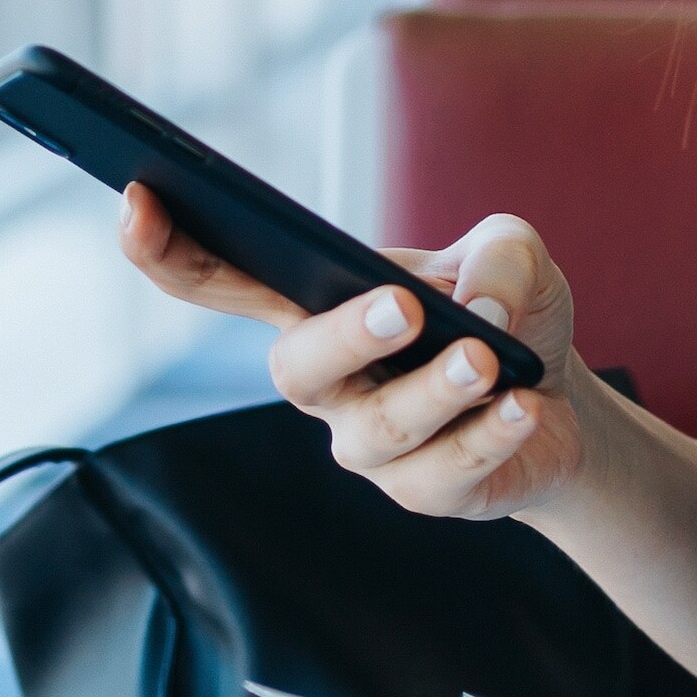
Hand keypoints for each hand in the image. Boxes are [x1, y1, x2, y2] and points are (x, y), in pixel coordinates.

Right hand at [116, 193, 601, 522]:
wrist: (560, 398)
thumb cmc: (505, 313)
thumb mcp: (511, 253)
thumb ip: (499, 254)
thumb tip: (485, 307)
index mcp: (315, 304)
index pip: (220, 278)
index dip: (166, 250)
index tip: (137, 203)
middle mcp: (327, 381)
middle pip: (295, 366)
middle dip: (345, 336)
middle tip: (406, 307)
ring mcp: (367, 444)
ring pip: (379, 429)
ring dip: (435, 391)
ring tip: (486, 360)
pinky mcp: (422, 493)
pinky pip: (443, 473)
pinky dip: (489, 434)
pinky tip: (524, 406)